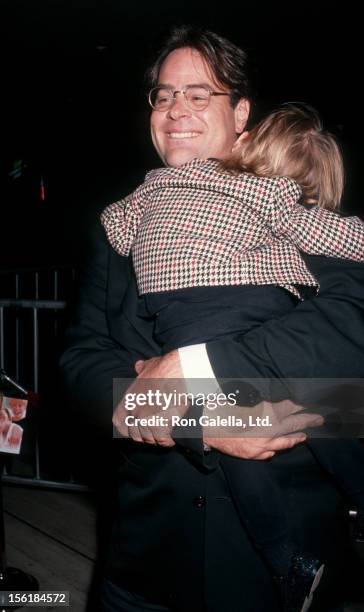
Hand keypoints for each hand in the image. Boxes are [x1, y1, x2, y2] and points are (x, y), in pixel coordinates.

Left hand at [112, 351, 186, 446]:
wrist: (179, 373)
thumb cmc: (166, 367)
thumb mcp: (149, 365)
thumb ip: (142, 368)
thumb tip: (138, 365)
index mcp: (129, 399)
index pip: (118, 422)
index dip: (126, 428)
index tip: (134, 430)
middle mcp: (135, 411)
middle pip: (135, 434)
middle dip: (144, 435)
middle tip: (154, 433)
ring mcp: (147, 420)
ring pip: (149, 438)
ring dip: (157, 439)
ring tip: (165, 437)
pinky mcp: (161, 425)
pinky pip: (162, 440)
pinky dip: (167, 441)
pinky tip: (171, 440)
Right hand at [204, 398, 323, 459]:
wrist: (207, 427)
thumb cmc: (224, 408)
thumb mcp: (246, 399)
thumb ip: (263, 402)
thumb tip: (276, 401)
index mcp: (267, 411)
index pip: (291, 407)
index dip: (303, 405)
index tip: (312, 404)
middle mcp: (268, 428)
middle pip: (293, 424)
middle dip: (308, 421)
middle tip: (319, 419)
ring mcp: (263, 443)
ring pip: (285, 441)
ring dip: (296, 437)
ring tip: (304, 436)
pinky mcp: (254, 453)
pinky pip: (270, 452)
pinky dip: (276, 448)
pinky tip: (280, 447)